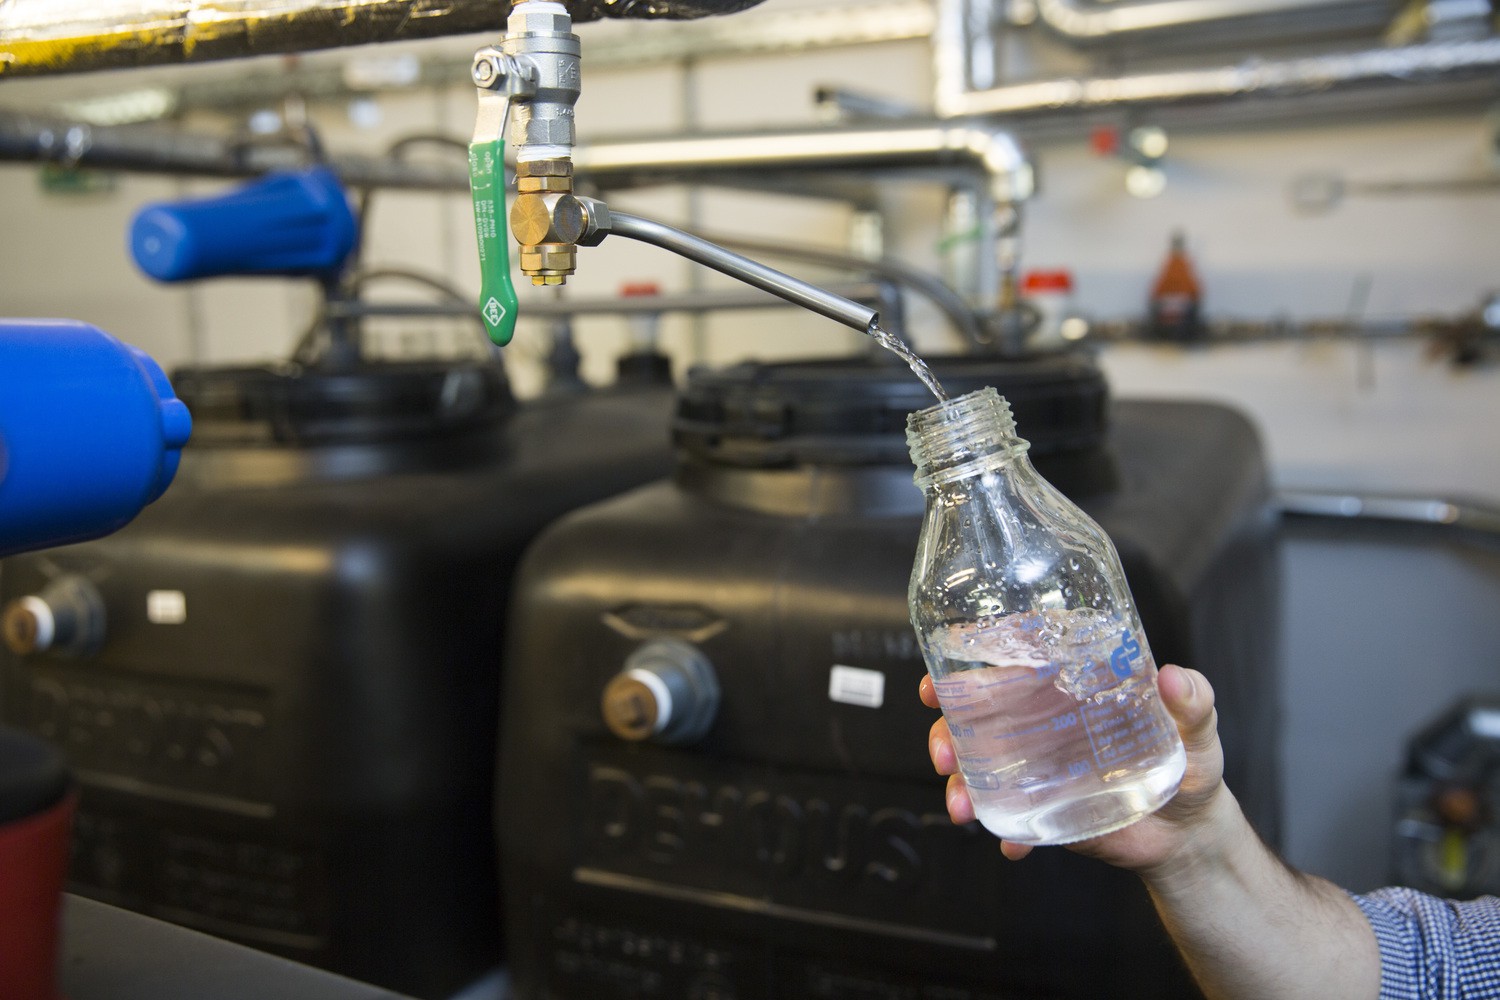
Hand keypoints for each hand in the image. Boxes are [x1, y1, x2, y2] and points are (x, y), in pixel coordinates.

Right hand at [920, 663, 1229, 874]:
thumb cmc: (1192, 766)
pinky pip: (1007, 812)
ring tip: (962, 804)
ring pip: (978, 761)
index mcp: (1074, 683)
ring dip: (959, 780)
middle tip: (945, 748)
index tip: (948, 663)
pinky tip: (1014, 845)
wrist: (1190, 835)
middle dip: (948, 725)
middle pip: (979, 709)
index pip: (1017, 654)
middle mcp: (1046, 717)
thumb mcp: (1198, 729)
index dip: (974, 652)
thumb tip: (1174, 678)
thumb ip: (1193, 702)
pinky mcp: (1042, 804)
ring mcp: (1038, 762)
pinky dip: (1002, 827)